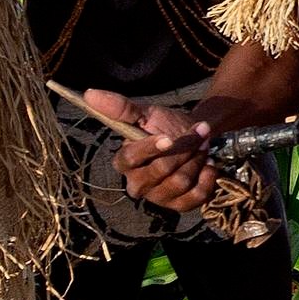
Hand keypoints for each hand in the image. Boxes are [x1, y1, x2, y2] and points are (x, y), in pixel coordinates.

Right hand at [104, 92, 219, 213]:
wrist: (194, 139)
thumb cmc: (164, 126)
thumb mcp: (145, 114)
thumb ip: (121, 107)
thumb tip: (90, 93)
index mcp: (124, 162)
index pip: (131, 159)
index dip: (151, 149)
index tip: (169, 137)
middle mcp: (137, 184)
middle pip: (161, 170)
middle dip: (184, 148)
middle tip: (197, 134)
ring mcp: (158, 198)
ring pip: (181, 181)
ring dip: (197, 159)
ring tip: (201, 147)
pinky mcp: (179, 206)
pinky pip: (196, 196)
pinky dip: (207, 177)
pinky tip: (208, 166)